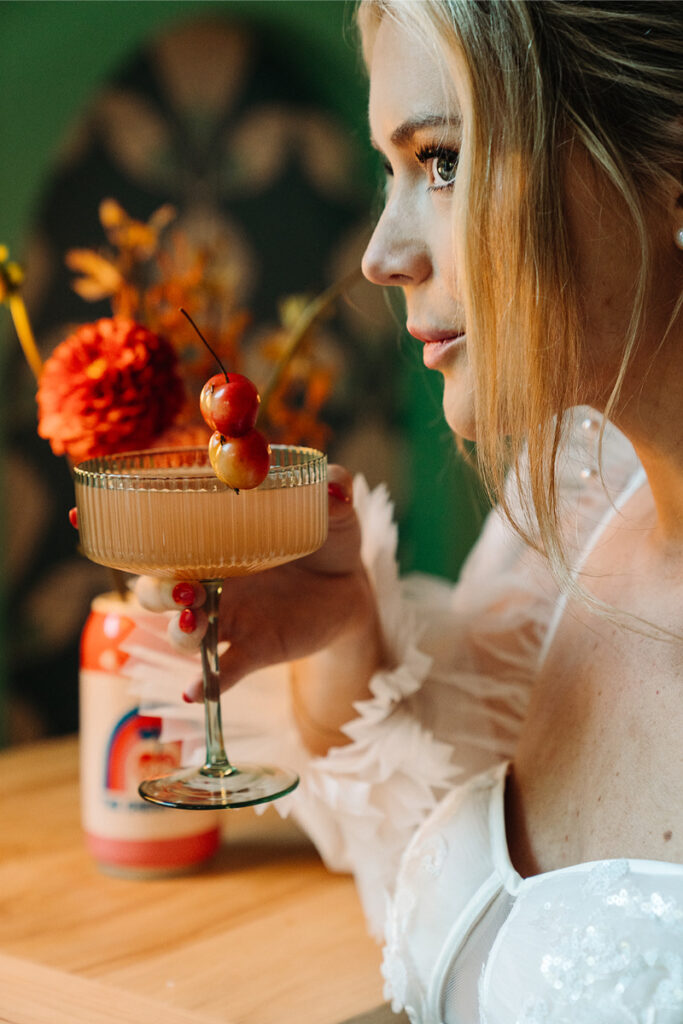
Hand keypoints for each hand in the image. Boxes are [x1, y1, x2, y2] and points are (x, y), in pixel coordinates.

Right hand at [133, 466, 381, 716]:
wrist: (351, 587)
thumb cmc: (327, 539)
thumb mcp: (333, 510)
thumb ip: (335, 490)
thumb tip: (335, 489)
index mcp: (217, 543)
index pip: (163, 541)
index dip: (141, 539)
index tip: (120, 530)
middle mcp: (212, 582)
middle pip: (156, 592)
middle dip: (155, 593)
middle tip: (180, 589)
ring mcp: (231, 618)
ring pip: (184, 633)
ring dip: (181, 631)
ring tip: (195, 623)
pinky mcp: (254, 648)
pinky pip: (222, 671)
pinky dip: (207, 684)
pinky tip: (195, 691)